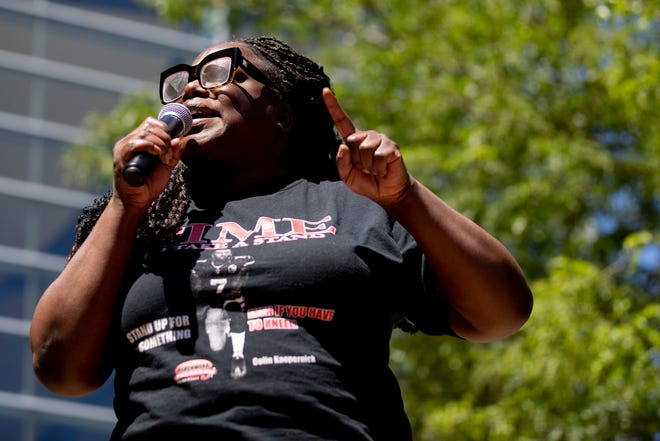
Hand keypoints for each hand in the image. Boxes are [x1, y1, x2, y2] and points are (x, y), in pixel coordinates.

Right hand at [112, 117, 181, 207]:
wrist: (137, 201)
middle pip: (149, 126)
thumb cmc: (150, 184)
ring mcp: (123, 149)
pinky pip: (134, 144)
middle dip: (165, 138)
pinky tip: (157, 154)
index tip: (172, 144)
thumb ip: (173, 153)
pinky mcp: (121, 158)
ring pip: (144, 133)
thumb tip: (179, 139)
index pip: (151, 123)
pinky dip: (149, 146)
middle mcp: (129, 142)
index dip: (164, 129)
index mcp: (138, 141)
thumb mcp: (166, 166)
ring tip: (164, 158)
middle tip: (169, 154)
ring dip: (160, 144)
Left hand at [322, 88, 411, 206]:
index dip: (333, 106)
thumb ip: (341, 163)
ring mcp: (381, 140)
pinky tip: (383, 170)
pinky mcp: (391, 147)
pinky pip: (378, 156)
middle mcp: (367, 136)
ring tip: (375, 169)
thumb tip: (343, 146)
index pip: (341, 121)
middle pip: (352, 142)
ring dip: (368, 165)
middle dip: (356, 160)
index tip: (325, 91)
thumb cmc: (367, 182)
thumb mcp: (347, 176)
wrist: (388, 192)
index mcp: (354, 141)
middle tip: (366, 168)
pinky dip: (378, 168)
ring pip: (364, 150)